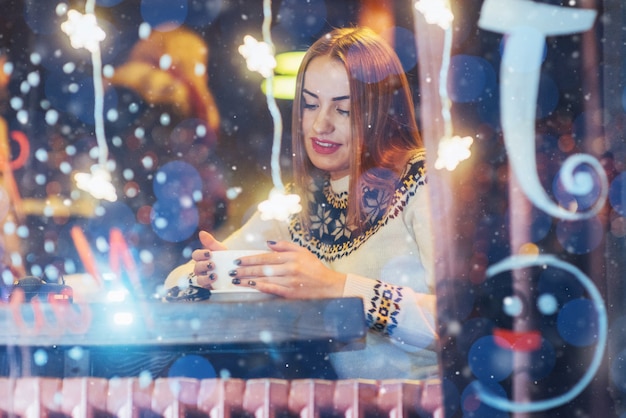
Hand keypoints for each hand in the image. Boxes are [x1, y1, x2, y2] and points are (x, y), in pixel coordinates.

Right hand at [191, 231, 227, 286]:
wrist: (234, 272)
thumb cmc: (224, 259)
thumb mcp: (220, 250)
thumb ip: (211, 242)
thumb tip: (201, 232)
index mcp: (202, 259)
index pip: (196, 255)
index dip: (200, 254)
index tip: (209, 253)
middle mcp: (200, 269)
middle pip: (197, 267)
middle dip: (203, 266)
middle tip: (212, 264)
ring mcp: (203, 279)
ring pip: (199, 279)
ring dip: (205, 278)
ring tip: (214, 276)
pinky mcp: (208, 288)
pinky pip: (205, 289)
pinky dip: (210, 286)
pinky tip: (215, 284)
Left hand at [229, 240, 346, 298]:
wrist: (328, 285)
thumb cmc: (315, 267)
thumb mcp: (303, 251)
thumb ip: (286, 246)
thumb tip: (268, 243)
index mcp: (291, 257)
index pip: (266, 257)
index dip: (250, 258)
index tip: (238, 260)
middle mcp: (289, 268)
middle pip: (262, 268)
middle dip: (245, 269)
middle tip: (232, 270)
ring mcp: (290, 281)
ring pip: (264, 279)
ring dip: (248, 279)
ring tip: (236, 280)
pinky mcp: (290, 293)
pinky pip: (272, 289)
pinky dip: (260, 287)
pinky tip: (250, 286)